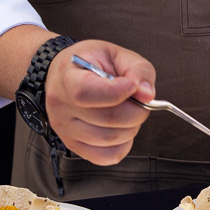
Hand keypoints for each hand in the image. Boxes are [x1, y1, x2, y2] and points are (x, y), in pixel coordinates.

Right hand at [45, 40, 155, 164]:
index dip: (116, 92)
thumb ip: (137, 69)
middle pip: (107, 118)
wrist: (65, 73)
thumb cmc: (91, 62)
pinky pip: (106, 156)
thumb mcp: (116, 53)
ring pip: (109, 139)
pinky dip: (123, 144)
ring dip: (131, 127)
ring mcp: (65, 129)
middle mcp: (62, 106)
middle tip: (139, 101)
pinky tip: (121, 128)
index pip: (85, 92)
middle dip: (136, 111)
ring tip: (128, 112)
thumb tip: (147, 94)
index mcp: (68, 77)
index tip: (132, 85)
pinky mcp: (73, 146)